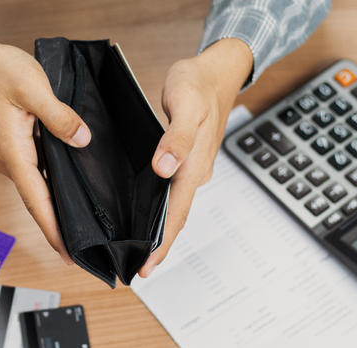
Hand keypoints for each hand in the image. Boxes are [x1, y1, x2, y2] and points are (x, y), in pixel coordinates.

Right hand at [0, 26, 91, 264]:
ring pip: (35, 187)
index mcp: (13, 153)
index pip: (38, 200)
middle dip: (57, 226)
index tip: (69, 254)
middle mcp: (8, 161)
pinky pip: (33, 172)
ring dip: (53, 207)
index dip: (54, 230)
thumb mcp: (32, 89)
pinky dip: (49, 185)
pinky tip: (65, 187)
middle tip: (83, 246)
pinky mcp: (10, 146)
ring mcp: (7, 155)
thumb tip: (82, 140)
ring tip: (79, 223)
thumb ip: (59, 117)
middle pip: (37, 201)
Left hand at [139, 38, 252, 276]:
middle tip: (139, 267)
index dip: (161, 242)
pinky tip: (149, 210)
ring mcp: (193, 166)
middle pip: (176, 217)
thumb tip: (163, 169)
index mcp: (194, 165)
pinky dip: (162, 207)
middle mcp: (196, 171)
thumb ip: (176, 139)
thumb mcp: (185, 105)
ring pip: (175, 205)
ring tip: (141, 247)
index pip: (176, 214)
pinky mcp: (188, 158)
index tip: (146, 267)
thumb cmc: (199, 84)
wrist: (218, 70)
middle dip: (159, 244)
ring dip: (160, 228)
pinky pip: (174, 190)